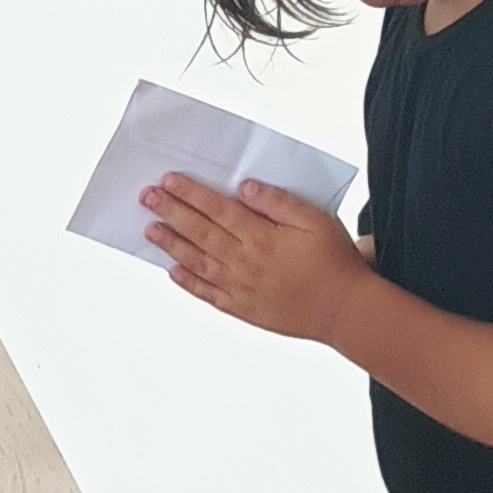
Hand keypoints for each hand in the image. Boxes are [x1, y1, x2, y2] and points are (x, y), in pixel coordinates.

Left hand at [143, 172, 369, 342]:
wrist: (346, 310)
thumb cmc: (335, 263)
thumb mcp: (315, 220)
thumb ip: (278, 202)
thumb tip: (245, 188)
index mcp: (263, 238)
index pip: (217, 210)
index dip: (190, 194)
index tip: (168, 181)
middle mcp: (246, 263)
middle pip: (200, 233)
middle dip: (171, 213)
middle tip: (147, 198)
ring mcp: (241, 289)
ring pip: (198, 263)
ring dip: (171, 245)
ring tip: (150, 230)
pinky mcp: (244, 309)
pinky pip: (208, 294)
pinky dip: (188, 282)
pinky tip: (173, 271)